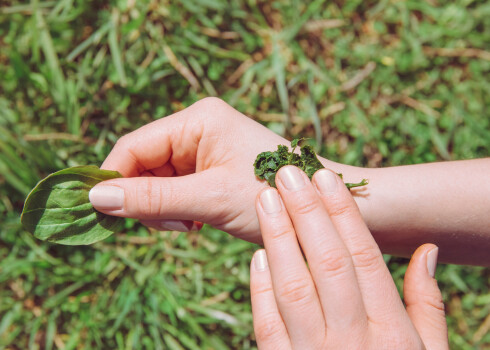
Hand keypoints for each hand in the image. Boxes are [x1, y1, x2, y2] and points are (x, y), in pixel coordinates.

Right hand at [89, 97, 287, 241]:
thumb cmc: (272, 195)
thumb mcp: (210, 199)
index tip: (104, 213)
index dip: (113, 179)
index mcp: (198, 120)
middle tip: (174, 224)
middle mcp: (198, 126)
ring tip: (193, 223)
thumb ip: (153, 199)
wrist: (316, 207)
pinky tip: (199, 219)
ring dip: (164, 207)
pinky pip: (175, 186)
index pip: (133, 146)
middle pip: (143, 163)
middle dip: (147, 198)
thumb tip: (96, 199)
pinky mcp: (209, 165)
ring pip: (157, 179)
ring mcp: (204, 146)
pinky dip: (178, 208)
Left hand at [250, 166, 447, 348]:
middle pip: (325, 262)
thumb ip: (427, 303)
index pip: (362, 256)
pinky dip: (260, 289)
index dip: (342, 214)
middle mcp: (352, 338)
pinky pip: (268, 326)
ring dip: (278, 239)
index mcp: (391, 329)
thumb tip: (427, 251)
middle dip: (305, 213)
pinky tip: (256, 255)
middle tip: (286, 174)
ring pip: (293, 287)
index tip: (326, 179)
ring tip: (266, 199)